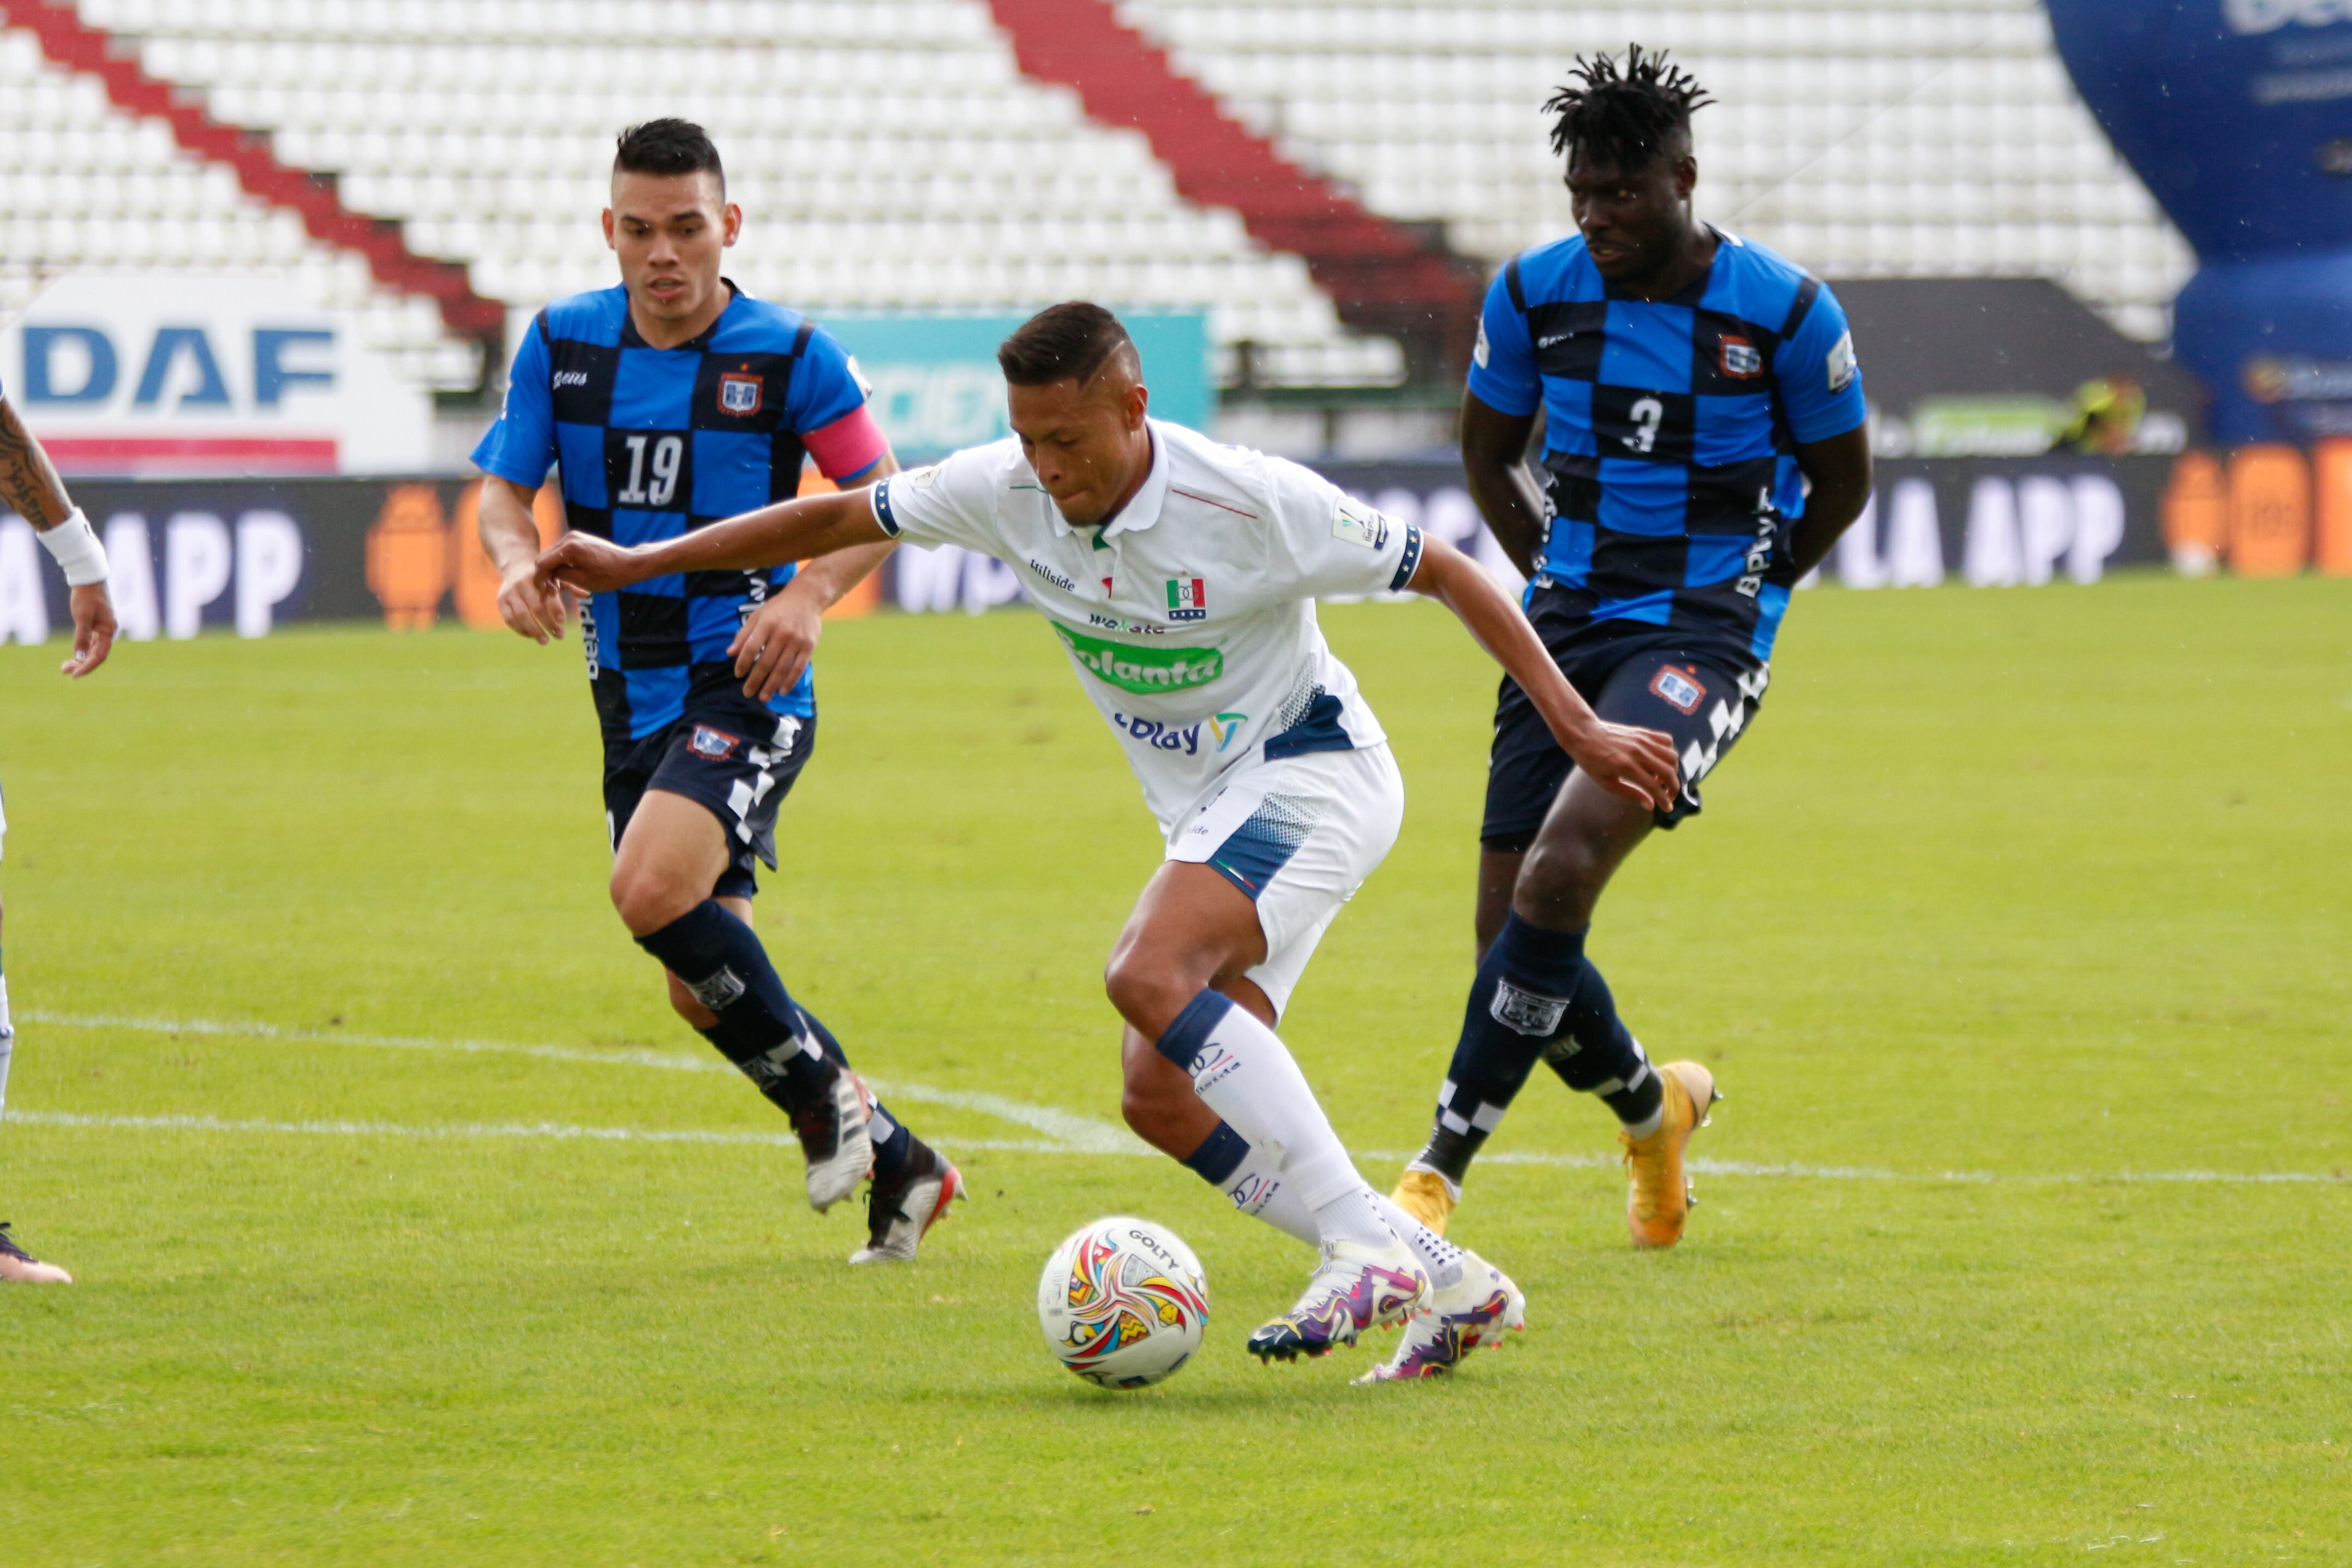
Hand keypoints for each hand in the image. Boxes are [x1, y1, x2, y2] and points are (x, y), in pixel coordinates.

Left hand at [61, 581, 115, 676]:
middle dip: (81, 664)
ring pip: (93, 649)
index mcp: (108, 631)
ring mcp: (103, 628)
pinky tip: (75, 654)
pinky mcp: (97, 623)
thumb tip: (80, 657)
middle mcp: (108, 631)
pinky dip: (83, 649)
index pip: (100, 656)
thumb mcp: (82, 618)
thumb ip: (82, 638)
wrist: (89, 579)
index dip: (88, 667)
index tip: (74, 676)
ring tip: (65, 666)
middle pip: (96, 654)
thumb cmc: (86, 597)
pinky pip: (91, 642)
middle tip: (65, 671)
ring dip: (81, 658)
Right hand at [495, 559, 571, 643]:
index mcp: (537, 576)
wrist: (515, 566)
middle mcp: (521, 584)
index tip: (563, 621)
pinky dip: (521, 630)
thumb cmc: (542, 575)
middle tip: (560, 636)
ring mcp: (509, 593)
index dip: (555, 608)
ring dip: (534, 631)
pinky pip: (509, 619)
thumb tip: (586, 595)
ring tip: (545, 641)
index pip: (547, 595)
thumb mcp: (555, 576)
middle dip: (548, 624)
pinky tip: (532, 636)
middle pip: (535, 607)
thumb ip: (571, 586)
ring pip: (520, 616)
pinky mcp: (501, 601)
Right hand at [535, 532, 644, 596]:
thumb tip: (546, 574)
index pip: (542, 562)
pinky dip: (564, 565)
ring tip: (561, 587)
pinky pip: (564, 553)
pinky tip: (569, 578)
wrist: (630, 564)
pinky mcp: (580, 539)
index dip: (539, 579)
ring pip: (555, 556)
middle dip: (546, 575)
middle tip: (551, 592)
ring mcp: (575, 537)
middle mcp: (569, 537)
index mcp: (569, 547)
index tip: (542, 592)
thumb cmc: (609, 575)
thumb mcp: (581, 580)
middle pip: (547, 558)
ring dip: (555, 570)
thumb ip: (560, 575)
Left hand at [728, 582, 823, 701]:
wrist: (807, 597)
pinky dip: (790, 681)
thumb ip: (744, 634)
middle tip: (747, 693)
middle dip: (755, 680)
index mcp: (767, 623)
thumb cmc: (778, 608)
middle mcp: (782, 632)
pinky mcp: (809, 646)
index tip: (738, 675)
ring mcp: (797, 640)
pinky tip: (782, 691)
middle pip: (766, 661)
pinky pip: (799, 667)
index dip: (743, 662)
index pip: (751, 647)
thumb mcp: (758, 615)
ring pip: (782, 668)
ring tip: (763, 697)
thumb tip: (730, 653)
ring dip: (771, 685)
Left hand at [1565, 719, 1682, 812]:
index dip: (1664, 800)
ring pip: (1672, 756)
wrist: (1584, 733)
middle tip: (1669, 796)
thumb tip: (1651, 805)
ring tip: (1661, 779)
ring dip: (1673, 771)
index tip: (1667, 808)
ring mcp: (1642, 740)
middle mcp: (1637, 752)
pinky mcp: (1643, 732)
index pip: (1654, 787)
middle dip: (1674, 788)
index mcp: (1626, 767)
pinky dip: (1669, 752)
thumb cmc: (1591, 761)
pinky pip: (1666, 740)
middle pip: (1668, 772)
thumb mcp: (1606, 783)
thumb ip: (1630, 793)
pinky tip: (1660, 761)